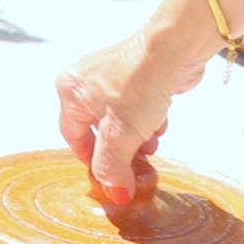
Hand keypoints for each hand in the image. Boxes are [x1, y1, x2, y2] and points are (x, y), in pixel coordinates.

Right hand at [59, 29, 182, 213]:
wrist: (173, 50)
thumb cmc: (139, 84)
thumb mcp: (120, 135)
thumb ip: (112, 166)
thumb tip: (114, 194)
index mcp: (70, 91)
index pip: (73, 135)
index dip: (92, 159)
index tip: (110, 177)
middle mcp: (85, 80)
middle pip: (98, 129)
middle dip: (120, 148)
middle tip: (136, 163)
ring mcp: (111, 75)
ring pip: (120, 119)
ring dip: (136, 135)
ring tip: (152, 141)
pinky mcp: (136, 73)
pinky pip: (136, 106)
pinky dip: (147, 118)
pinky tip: (160, 121)